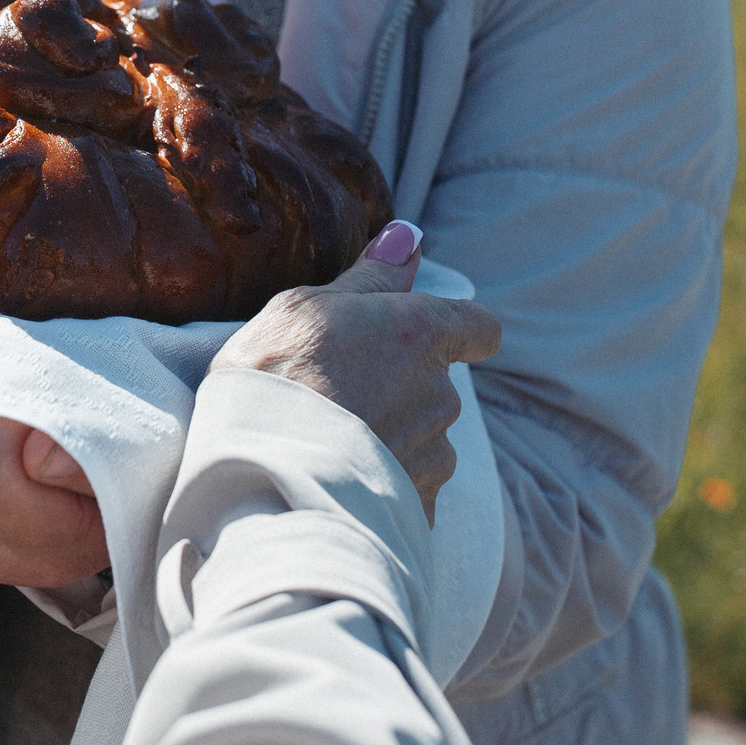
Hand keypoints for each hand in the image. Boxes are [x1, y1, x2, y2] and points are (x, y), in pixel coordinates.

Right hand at [212, 221, 500, 523]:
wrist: (266, 475)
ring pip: (424, 441)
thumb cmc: (278, 377)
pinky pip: (408, 492)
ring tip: (331, 448)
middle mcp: (440, 394)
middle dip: (402, 391)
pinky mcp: (418, 507)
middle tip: (339, 398)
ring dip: (392, 441)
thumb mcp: (307, 308)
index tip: (429, 340)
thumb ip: (369, 277)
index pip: (479, 327)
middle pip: (437, 386)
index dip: (462, 332)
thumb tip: (408, 237)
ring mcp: (433, 455)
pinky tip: (339, 486)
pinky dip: (382, 489)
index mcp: (421, 333)